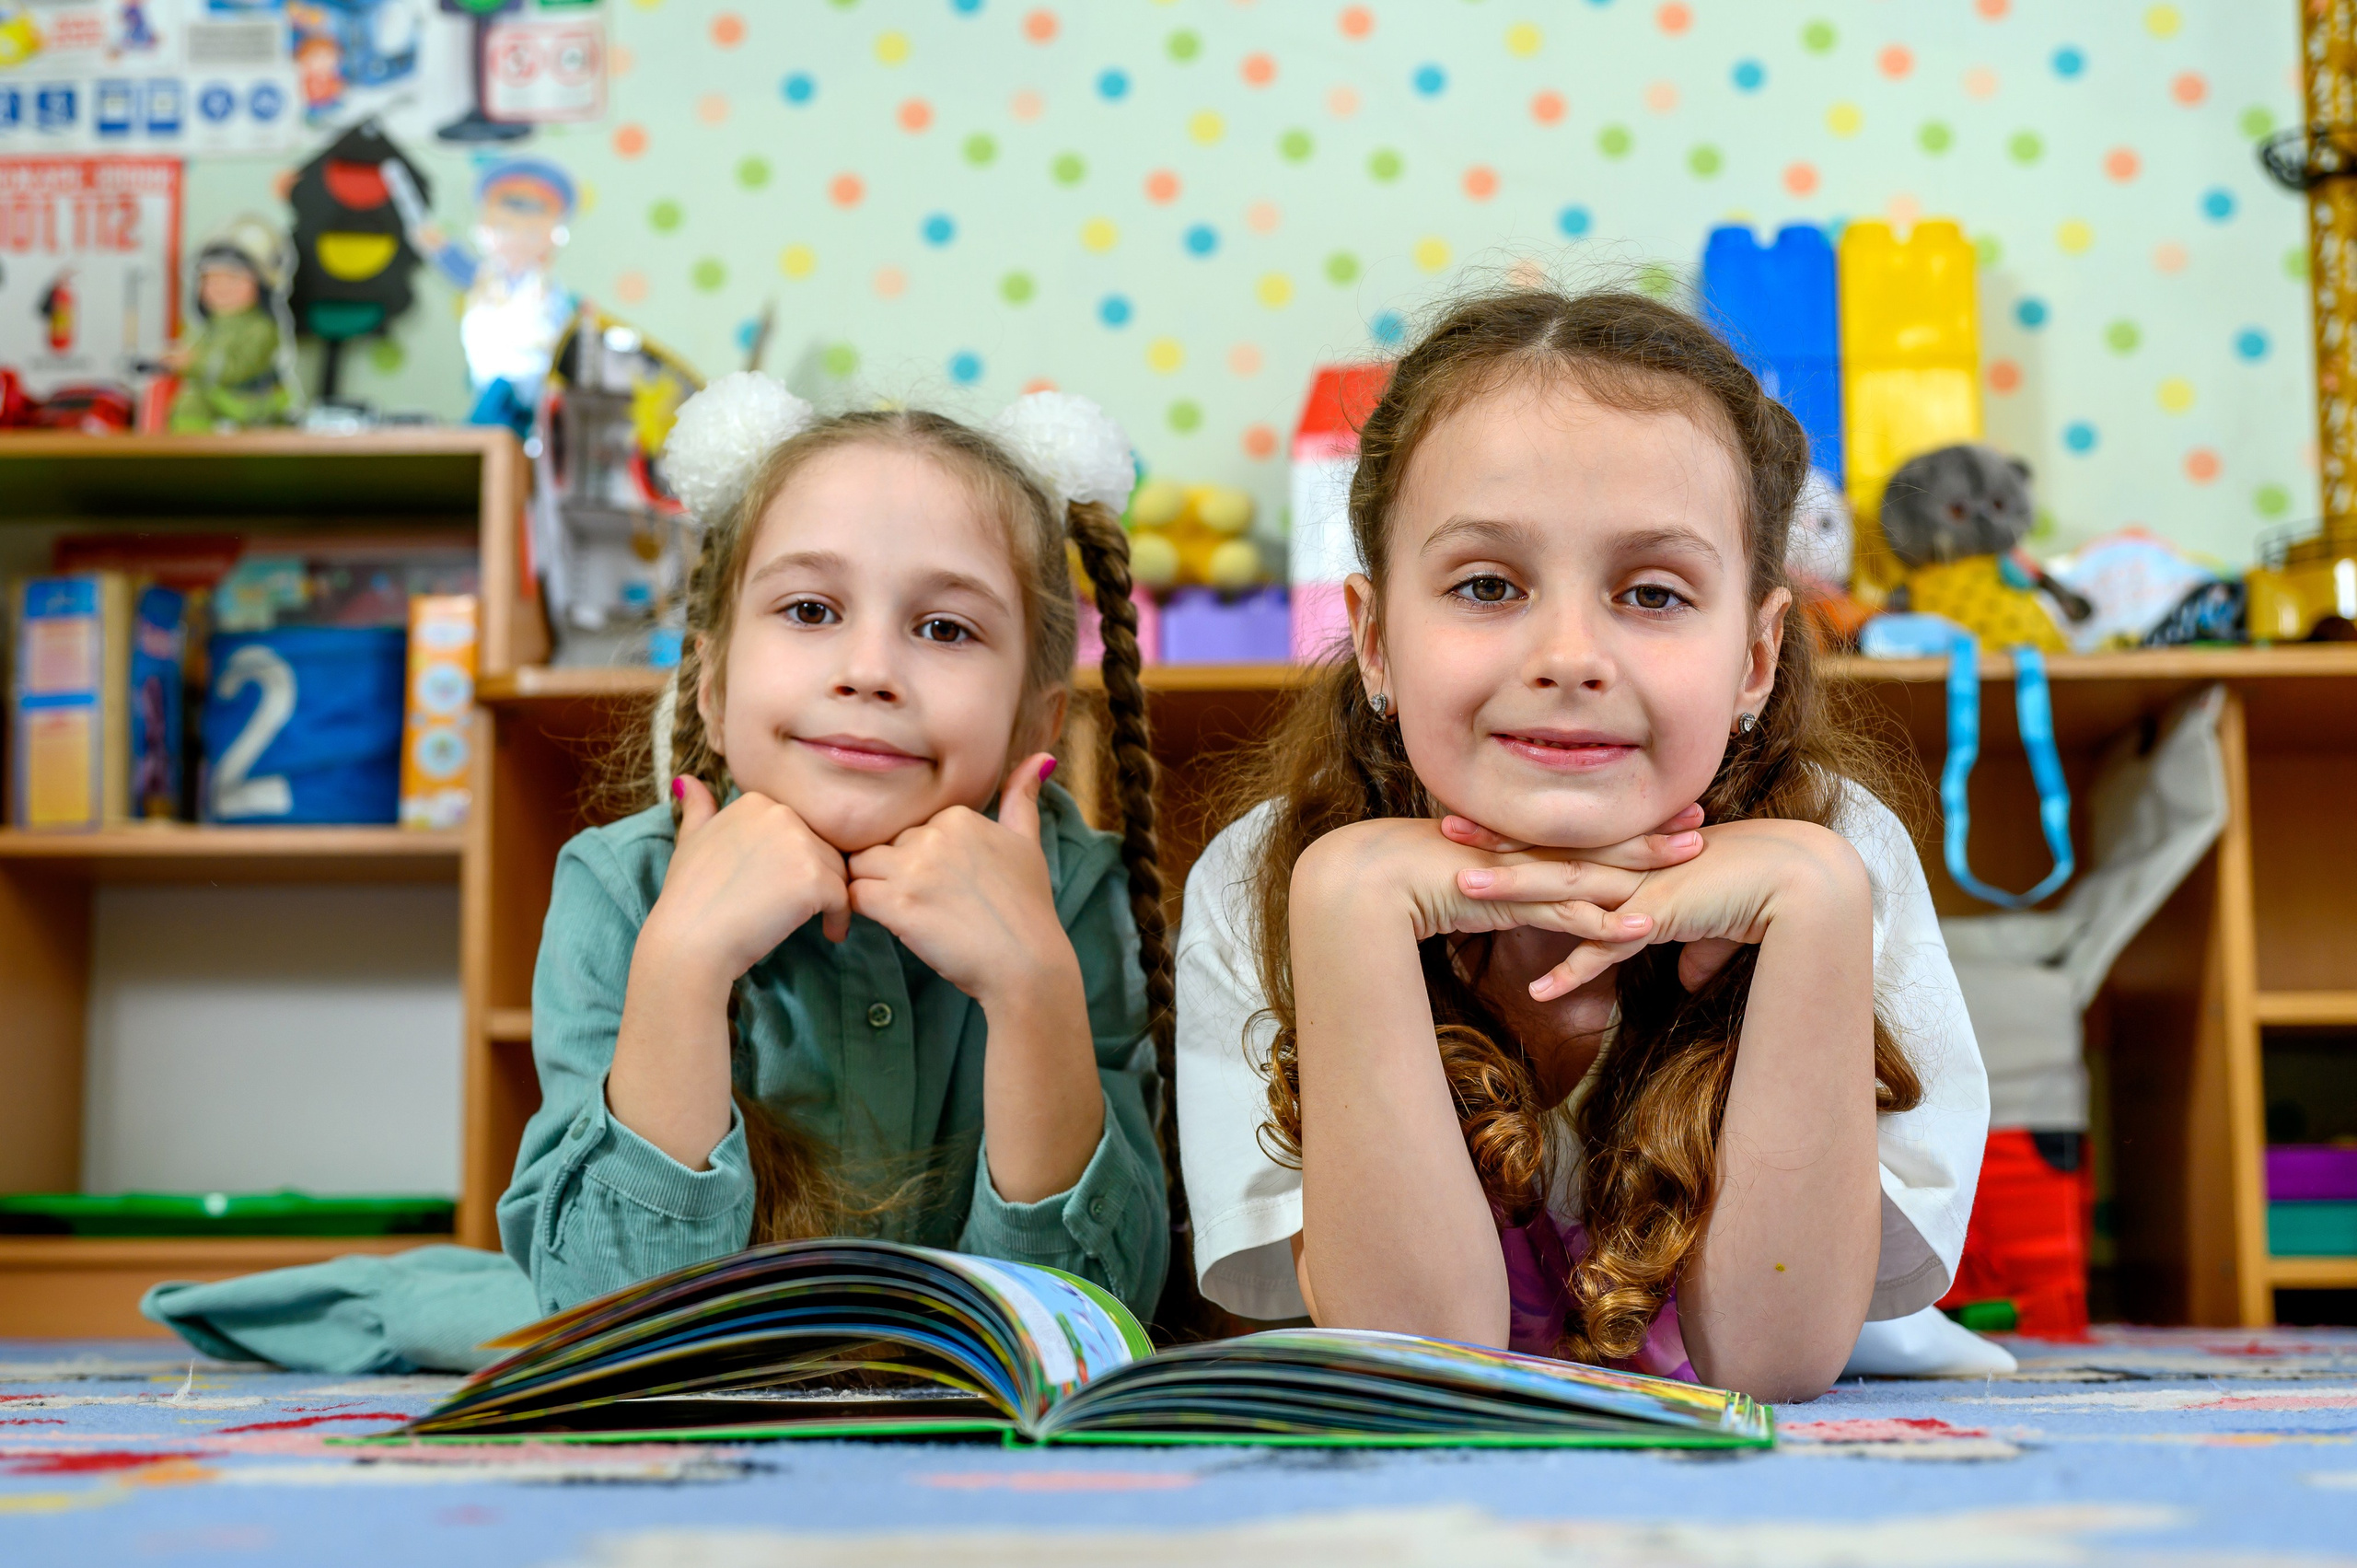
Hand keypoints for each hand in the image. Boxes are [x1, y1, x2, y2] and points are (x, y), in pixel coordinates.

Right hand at [641, 776, 849, 989]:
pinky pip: (844, 897)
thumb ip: (699, 810)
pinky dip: (840, 918)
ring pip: (836, 870)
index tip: (782, 885)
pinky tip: (829, 933)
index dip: (794, 860)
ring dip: (830, 897)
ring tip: (816, 920)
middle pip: (822, 847)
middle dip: (815, 877)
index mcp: (756, 802)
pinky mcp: (814, 878)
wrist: (689, 939)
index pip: (798, 829)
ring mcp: (799, 844)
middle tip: (799, 908)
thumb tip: (688, 781)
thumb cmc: (688, 896)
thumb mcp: (690, 842)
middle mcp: (781, 813)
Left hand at [846, 753, 1069, 1007]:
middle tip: (916, 901)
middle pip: (882, 843)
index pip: (909, 825)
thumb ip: (1022, 798)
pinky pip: (853, 894)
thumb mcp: (1028, 843)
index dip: (914, 856)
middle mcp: (933, 834)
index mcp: (958, 815)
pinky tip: (885, 923)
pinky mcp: (898, 903)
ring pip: (859, 864)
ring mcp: (913, 868)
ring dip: (870, 887)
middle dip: (890, 870)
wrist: (1027, 963)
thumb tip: (1042, 757)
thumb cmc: (1028, 907)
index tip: (936, 883)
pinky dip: (859, 910)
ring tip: (895, 910)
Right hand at [1291, 805, 1705, 956]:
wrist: (1369, 882)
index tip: (1669, 810)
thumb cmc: (1411, 882)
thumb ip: (1504, 891)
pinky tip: (1642, 929)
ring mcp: (1518, 873)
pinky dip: (1604, 923)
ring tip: (1690, 860)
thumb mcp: (1471, 884)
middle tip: (1702, 820)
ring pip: (1593, 870)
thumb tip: (1524, 900)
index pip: (1585, 830)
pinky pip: (1565, 915)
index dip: (1629, 822)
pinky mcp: (1508, 901)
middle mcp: (1524, 850)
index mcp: (1519, 842)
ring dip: (1644, 868)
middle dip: (1652, 832)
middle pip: (1600, 840)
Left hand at [1456, 818, 1868, 1000]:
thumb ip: (1686, 943)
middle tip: (1442, 833)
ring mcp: (1640, 889)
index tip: (1475, 824)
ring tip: (1461, 891)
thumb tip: (1688, 974)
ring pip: (1564, 888)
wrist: (1797, 883)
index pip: (1563, 842)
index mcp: (1631, 857)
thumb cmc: (1752, 894)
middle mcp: (1629, 865)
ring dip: (1512, 891)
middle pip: (1550, 852)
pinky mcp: (1660, 918)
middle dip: (1495, 844)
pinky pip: (1608, 946)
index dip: (1518, 833)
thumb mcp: (1706, 921)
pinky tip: (1539, 990)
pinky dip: (1575, 969)